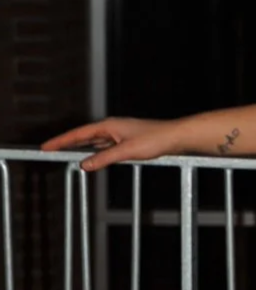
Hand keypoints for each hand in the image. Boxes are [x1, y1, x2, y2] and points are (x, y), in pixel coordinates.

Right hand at [40, 117, 182, 172]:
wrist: (175, 137)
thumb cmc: (155, 139)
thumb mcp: (127, 151)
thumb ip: (105, 159)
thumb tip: (85, 164)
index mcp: (108, 125)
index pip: (78, 134)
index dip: (61, 141)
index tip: (46, 146)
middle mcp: (112, 127)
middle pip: (83, 136)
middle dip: (66, 143)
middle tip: (50, 150)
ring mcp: (119, 134)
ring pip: (94, 142)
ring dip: (80, 148)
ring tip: (64, 154)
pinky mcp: (126, 141)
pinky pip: (104, 147)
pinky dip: (95, 152)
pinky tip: (92, 158)